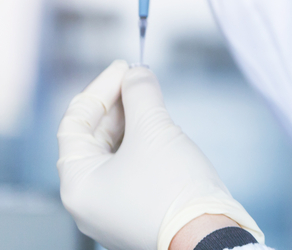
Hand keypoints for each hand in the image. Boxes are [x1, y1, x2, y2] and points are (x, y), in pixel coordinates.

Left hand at [57, 61, 263, 249]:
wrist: (206, 234)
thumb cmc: (173, 189)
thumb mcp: (155, 130)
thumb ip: (140, 93)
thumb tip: (136, 72)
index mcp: (78, 183)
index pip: (75, 124)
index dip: (99, 89)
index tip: (125, 67)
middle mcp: (88, 200)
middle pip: (93, 139)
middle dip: (117, 105)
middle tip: (140, 80)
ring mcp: (112, 209)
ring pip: (115, 154)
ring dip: (132, 123)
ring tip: (154, 101)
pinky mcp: (137, 212)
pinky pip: (131, 170)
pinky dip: (142, 145)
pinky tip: (162, 131)